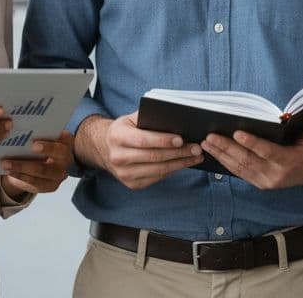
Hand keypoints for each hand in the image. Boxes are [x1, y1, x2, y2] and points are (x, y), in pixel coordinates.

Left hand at [0, 131, 74, 199]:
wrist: (36, 165)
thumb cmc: (36, 145)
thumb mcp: (38, 138)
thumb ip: (35, 133)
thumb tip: (16, 128)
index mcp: (66, 142)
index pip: (64, 139)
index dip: (53, 139)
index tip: (36, 141)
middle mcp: (67, 158)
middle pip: (58, 154)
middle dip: (45, 149)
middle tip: (30, 147)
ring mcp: (60, 174)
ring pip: (43, 170)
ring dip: (22, 166)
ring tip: (6, 163)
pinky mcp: (51, 186)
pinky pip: (36, 183)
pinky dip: (21, 176)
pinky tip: (9, 171)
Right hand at [76, 112, 202, 189]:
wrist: (105, 148)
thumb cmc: (124, 130)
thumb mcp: (131, 119)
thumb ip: (148, 118)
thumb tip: (175, 121)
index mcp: (117, 136)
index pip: (143, 140)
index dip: (163, 140)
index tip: (181, 139)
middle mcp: (118, 157)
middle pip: (154, 157)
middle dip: (178, 153)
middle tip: (196, 148)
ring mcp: (124, 174)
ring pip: (158, 170)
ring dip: (180, 164)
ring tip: (195, 157)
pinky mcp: (132, 184)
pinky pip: (157, 178)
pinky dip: (173, 170)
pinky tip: (184, 163)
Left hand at [200, 110, 302, 188]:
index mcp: (289, 162)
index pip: (267, 152)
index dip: (252, 143)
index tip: (236, 133)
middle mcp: (275, 175)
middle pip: (247, 160)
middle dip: (226, 148)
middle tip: (210, 136)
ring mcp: (266, 181)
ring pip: (240, 168)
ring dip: (221, 155)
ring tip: (206, 143)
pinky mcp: (260, 183)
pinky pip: (240, 173)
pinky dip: (225, 163)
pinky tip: (214, 153)